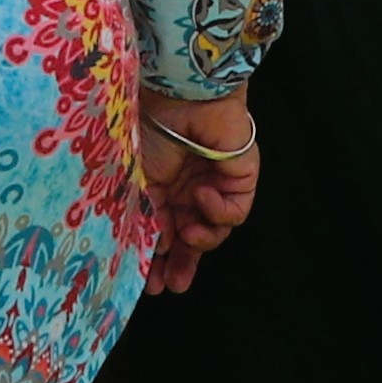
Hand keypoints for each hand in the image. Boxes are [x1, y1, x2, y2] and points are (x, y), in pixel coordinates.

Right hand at [137, 91, 263, 291]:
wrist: (181, 97)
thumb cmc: (153, 130)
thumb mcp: (140, 181)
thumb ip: (148, 217)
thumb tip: (152, 250)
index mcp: (165, 188)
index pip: (164, 232)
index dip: (158, 259)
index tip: (149, 284)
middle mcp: (190, 188)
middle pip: (191, 238)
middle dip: (182, 263)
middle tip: (173, 285)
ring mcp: (217, 184)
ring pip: (215, 231)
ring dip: (201, 240)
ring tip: (188, 234)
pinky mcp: (241, 179)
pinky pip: (235, 213)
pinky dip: (218, 211)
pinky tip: (203, 195)